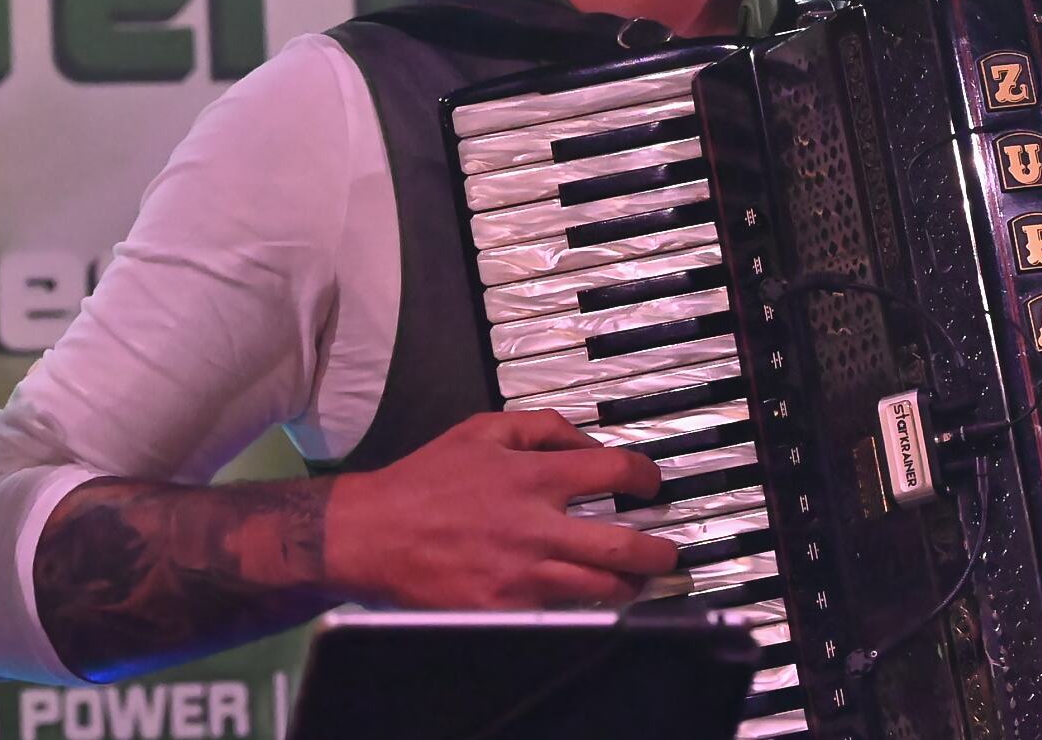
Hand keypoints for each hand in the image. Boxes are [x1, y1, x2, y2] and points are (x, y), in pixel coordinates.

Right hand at [326, 410, 678, 608]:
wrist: (372, 534)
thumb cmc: (425, 481)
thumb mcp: (484, 429)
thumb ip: (543, 428)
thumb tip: (589, 443)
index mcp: (532, 477)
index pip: (616, 474)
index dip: (647, 478)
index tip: (651, 485)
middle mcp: (535, 528)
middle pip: (624, 547)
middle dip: (659, 552)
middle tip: (669, 552)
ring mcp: (522, 575)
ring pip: (602, 589)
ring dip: (630, 585)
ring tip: (638, 579)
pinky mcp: (505, 609)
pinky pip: (563, 613)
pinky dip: (584, 605)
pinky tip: (590, 596)